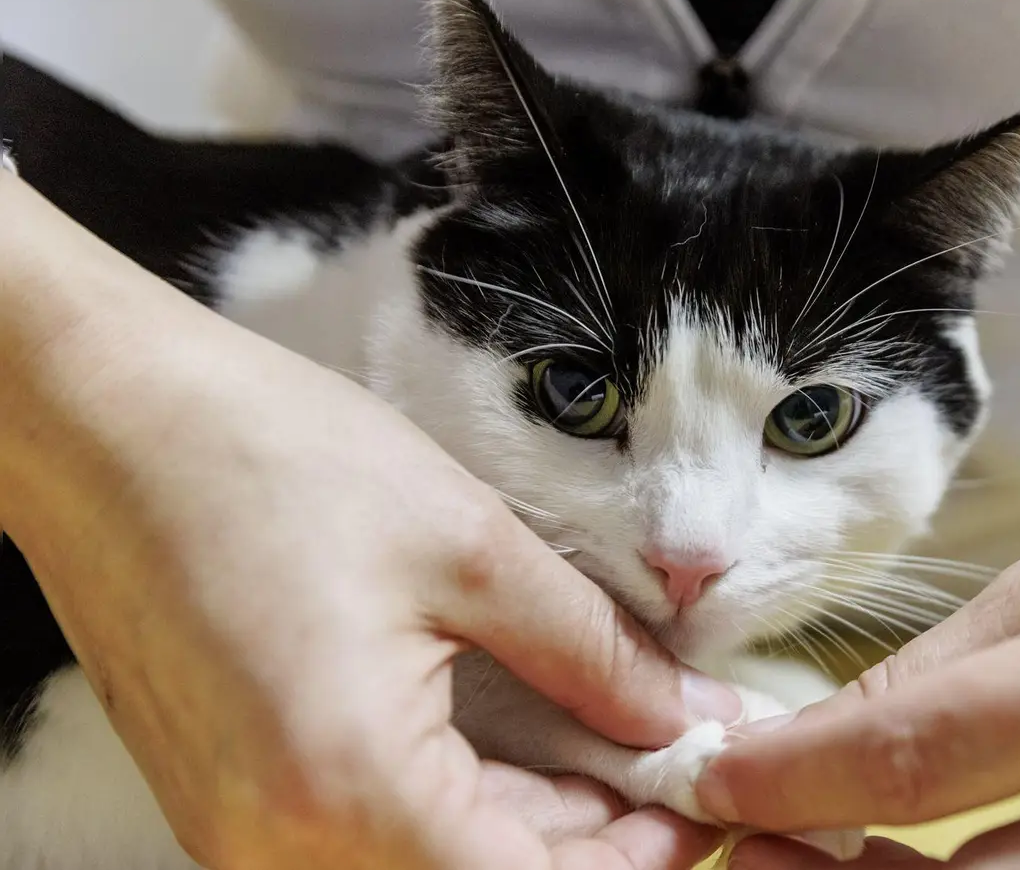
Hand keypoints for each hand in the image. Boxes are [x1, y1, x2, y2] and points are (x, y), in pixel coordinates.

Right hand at [0, 176, 734, 868]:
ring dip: (528, 826)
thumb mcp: (470, 547)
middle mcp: (280, 843)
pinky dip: (456, 803)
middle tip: (668, 764)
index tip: (696, 800)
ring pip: (425, 865)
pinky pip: (366, 833)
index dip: (635, 860)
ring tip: (611, 746)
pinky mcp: (229, 795)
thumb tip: (684, 715)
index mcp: (345, 790)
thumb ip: (595, 655)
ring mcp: (241, 829)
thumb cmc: (267, 459)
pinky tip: (520, 744)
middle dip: (592, 841)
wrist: (103, 416)